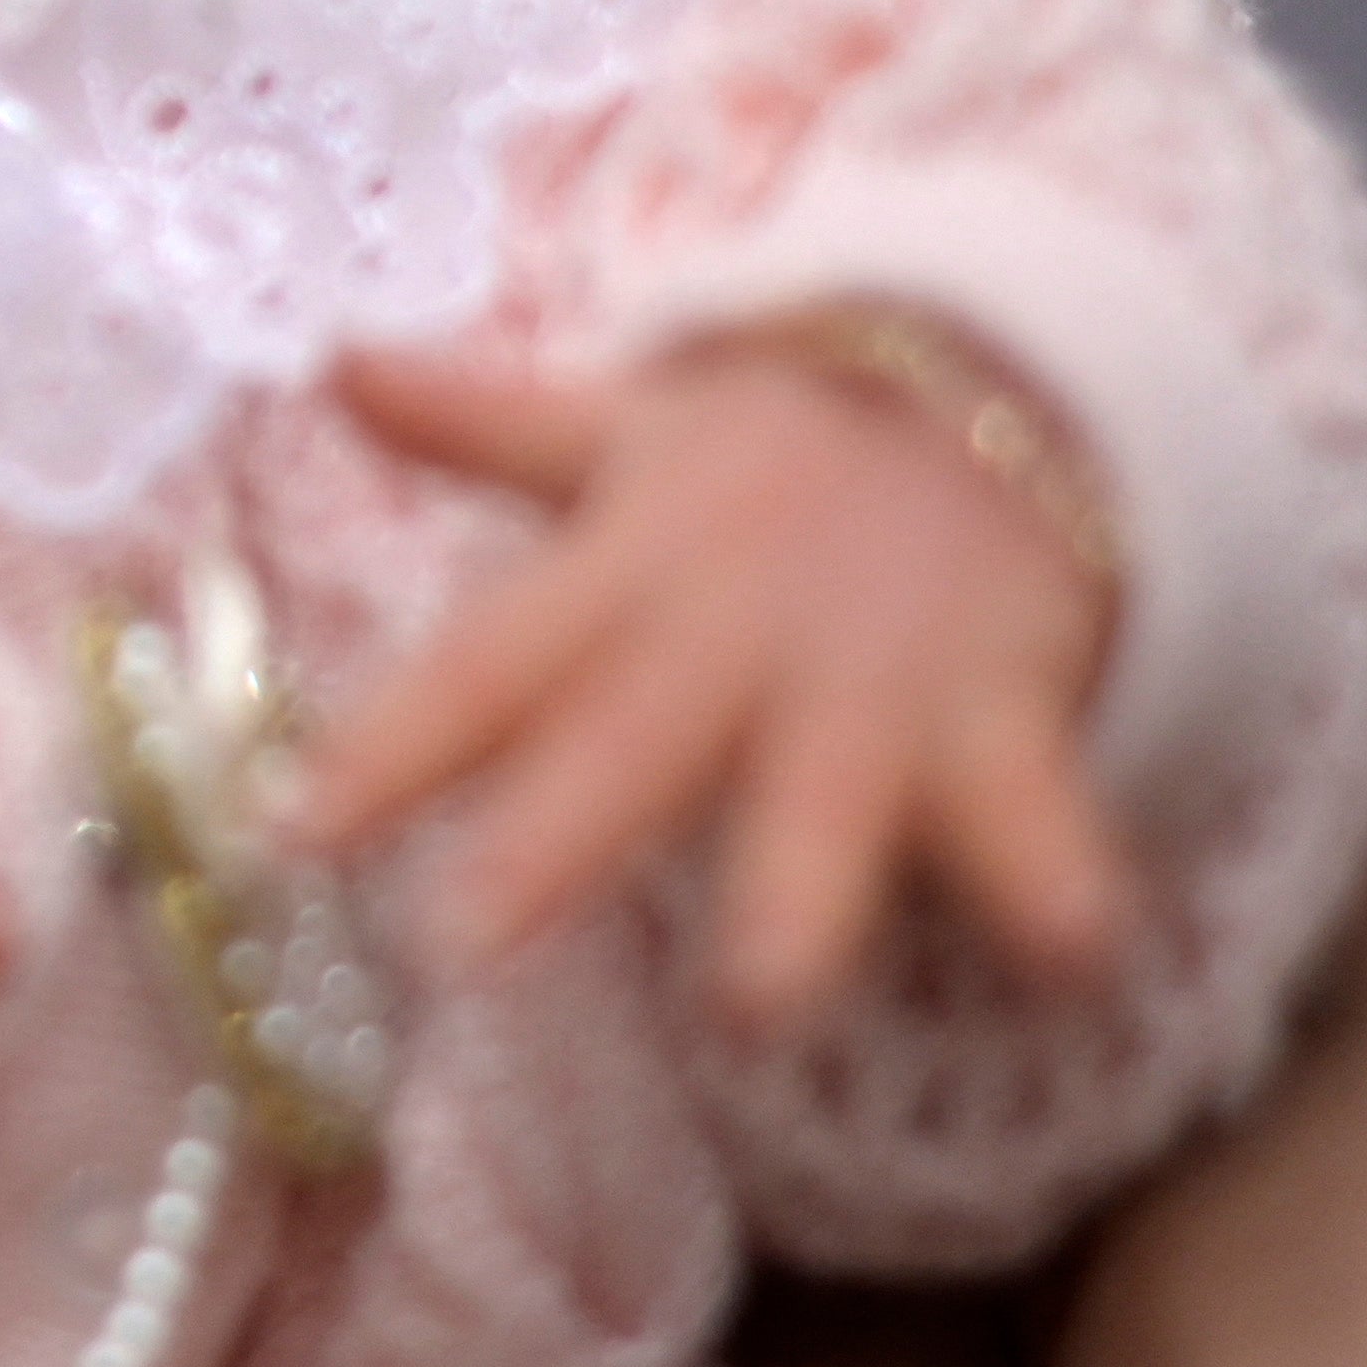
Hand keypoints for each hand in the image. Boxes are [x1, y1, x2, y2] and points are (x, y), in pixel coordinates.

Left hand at [284, 328, 1124, 1030]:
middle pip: (629, 742)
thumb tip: (340, 360)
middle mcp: (734, 639)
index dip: (388, 748)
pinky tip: (1080, 959)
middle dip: (552, 838)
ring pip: (824, 803)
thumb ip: (484, 423)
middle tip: (461, 942)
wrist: (1013, 395)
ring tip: (756, 1006)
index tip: (286, 832)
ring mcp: (870, 686)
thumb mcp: (631, 436)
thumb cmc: (781, 460)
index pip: (485, 665)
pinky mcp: (1001, 720)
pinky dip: (1063, 878)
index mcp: (628, 574)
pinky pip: (1036, 810)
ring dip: (795, 900)